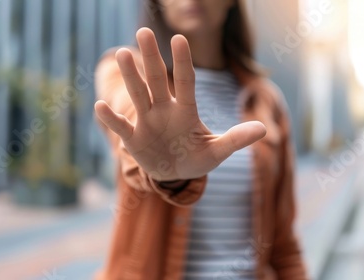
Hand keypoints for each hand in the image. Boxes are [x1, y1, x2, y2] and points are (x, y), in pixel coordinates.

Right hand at [95, 28, 265, 180]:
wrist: (175, 174)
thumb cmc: (197, 158)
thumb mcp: (217, 151)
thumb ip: (236, 140)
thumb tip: (263, 130)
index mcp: (186, 111)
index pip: (185, 82)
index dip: (183, 62)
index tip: (179, 39)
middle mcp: (164, 110)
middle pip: (156, 81)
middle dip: (151, 58)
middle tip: (143, 32)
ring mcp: (147, 122)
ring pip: (138, 96)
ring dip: (130, 77)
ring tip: (122, 54)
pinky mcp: (134, 139)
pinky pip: (121, 126)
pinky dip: (111, 118)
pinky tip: (100, 106)